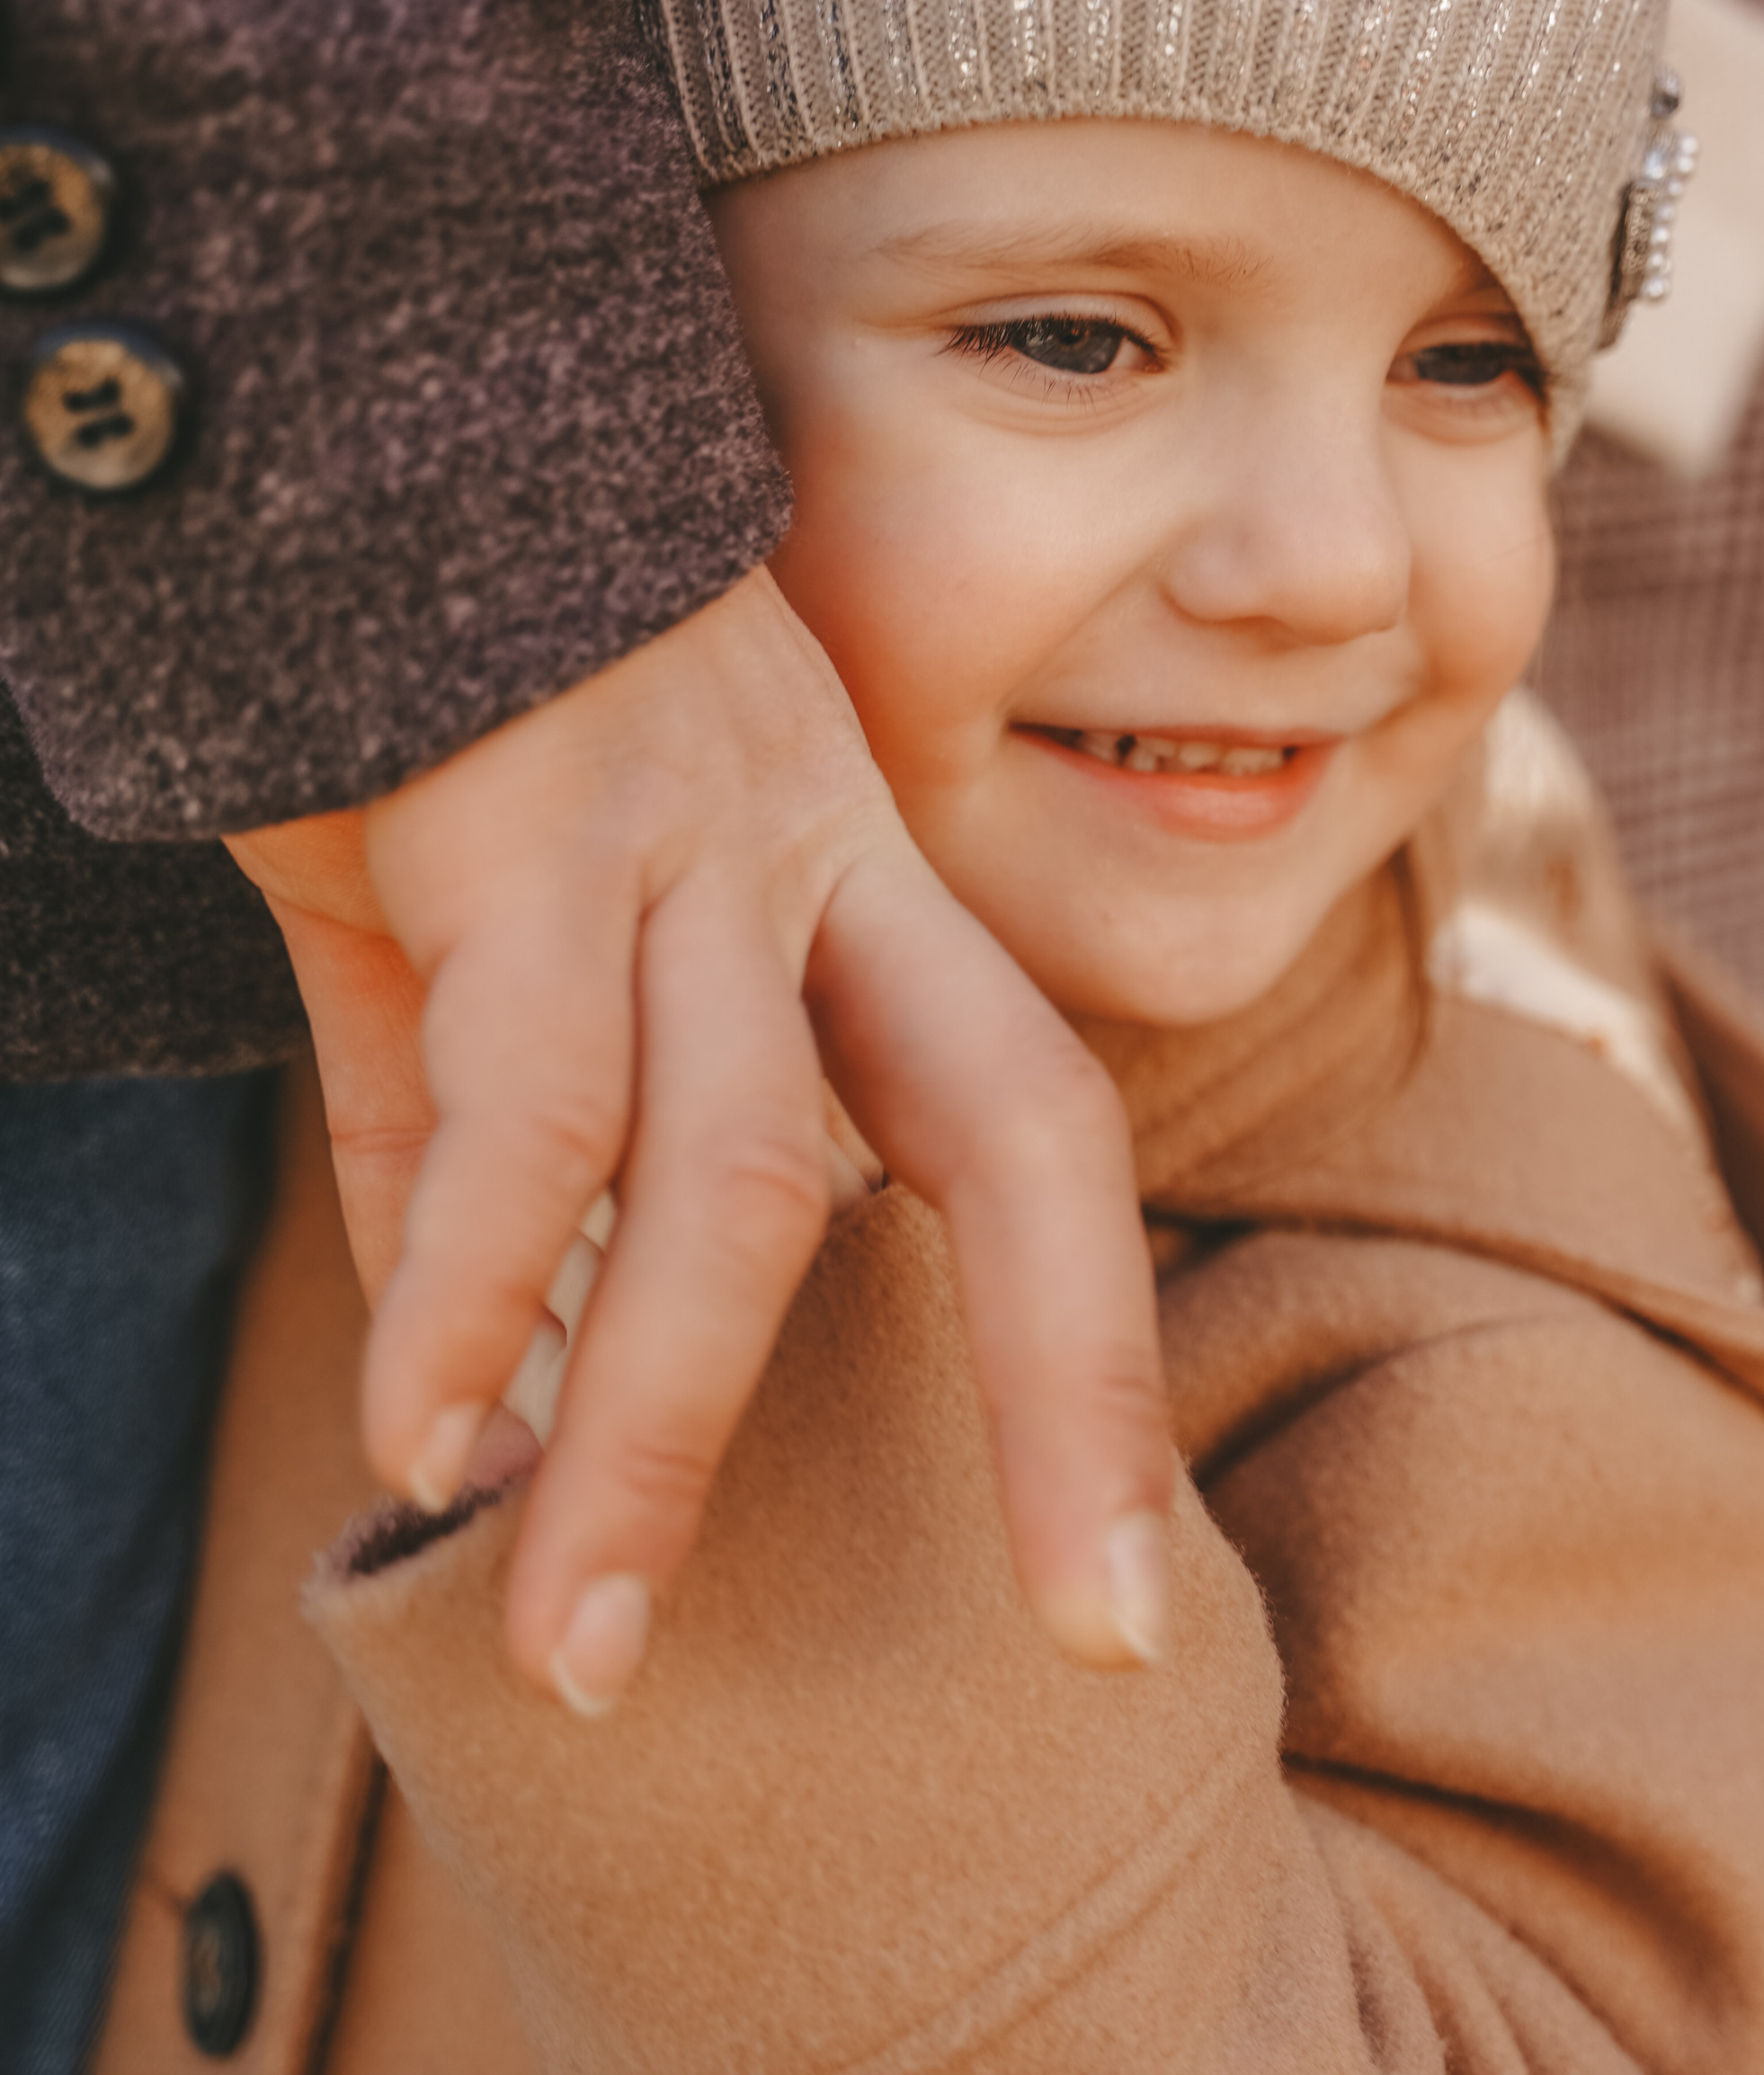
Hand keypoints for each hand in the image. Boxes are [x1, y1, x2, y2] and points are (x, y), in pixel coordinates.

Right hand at [228, 569, 1172, 1707]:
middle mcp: (819, 862)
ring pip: (738, 1168)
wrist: (331, 422)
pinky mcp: (519, 823)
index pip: (1034, 1133)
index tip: (1121, 1603)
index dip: (1092, 1365)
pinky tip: (423, 1440)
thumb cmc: (429, 693)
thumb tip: (469, 1379)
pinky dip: (473, 1284)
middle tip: (1101, 1653)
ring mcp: (688, 837)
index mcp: (850, 890)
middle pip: (1016, 1133)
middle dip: (1074, 1398)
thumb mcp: (482, 931)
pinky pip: (525, 1093)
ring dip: (660, 1433)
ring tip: (580, 1641)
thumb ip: (466, 1143)